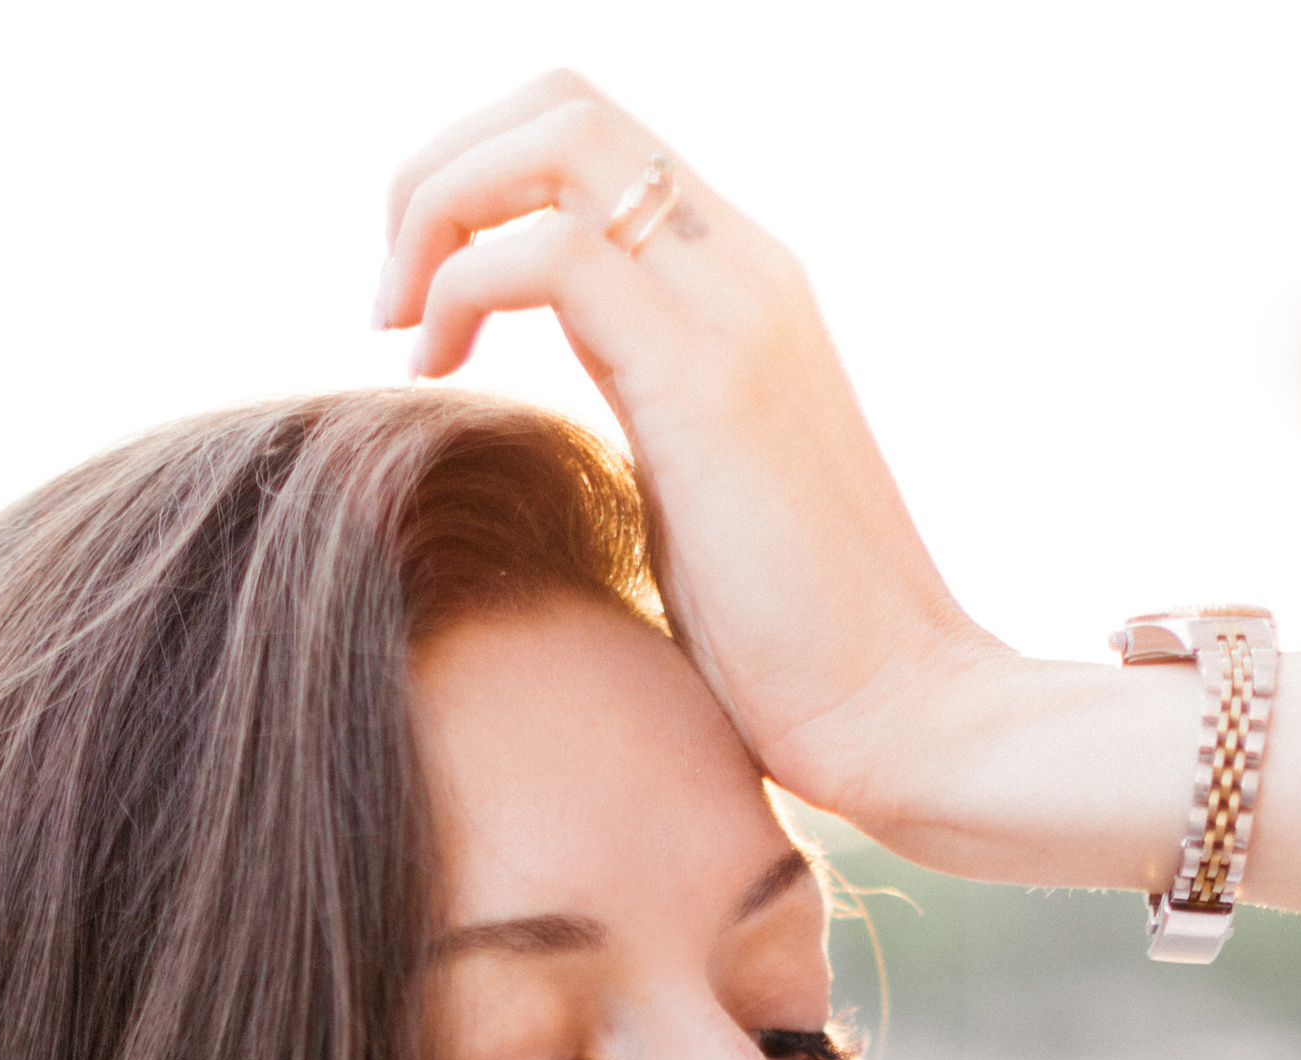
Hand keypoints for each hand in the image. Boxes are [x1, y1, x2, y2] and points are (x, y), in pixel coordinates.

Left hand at [376, 72, 1003, 835]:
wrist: (908, 716)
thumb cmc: (796, 656)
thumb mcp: (694, 501)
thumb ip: (640, 420)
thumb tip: (544, 444)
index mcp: (738, 288)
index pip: (590, 144)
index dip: (477, 187)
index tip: (422, 311)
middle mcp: (742, 265)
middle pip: (562, 102)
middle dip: (440, 173)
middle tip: (392, 303)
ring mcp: (733, 305)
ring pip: (554, 140)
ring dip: (437, 211)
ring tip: (399, 329)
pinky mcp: (707, 376)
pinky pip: (550, 252)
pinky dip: (462, 286)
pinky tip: (433, 376)